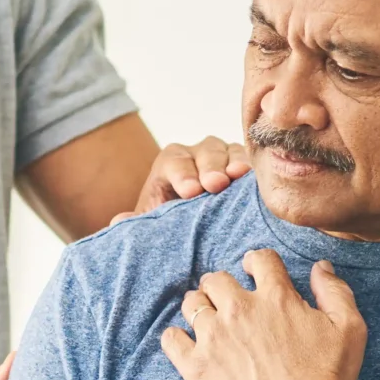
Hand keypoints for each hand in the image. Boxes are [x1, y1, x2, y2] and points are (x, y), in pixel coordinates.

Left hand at [119, 134, 250, 221]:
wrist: (196, 228)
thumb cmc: (173, 224)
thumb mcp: (152, 225)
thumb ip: (136, 224)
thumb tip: (120, 222)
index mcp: (171, 163)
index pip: (175, 160)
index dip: (182, 174)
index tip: (190, 192)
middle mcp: (199, 154)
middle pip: (206, 151)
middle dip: (209, 167)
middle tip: (214, 185)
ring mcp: (225, 158)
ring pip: (231, 152)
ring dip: (236, 164)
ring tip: (238, 177)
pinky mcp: (247, 168)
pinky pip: (253, 162)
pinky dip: (256, 170)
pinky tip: (260, 181)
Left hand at [160, 249, 365, 379]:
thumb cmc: (328, 379)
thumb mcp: (349, 330)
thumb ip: (335, 292)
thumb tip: (320, 267)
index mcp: (276, 298)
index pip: (259, 260)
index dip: (256, 262)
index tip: (253, 272)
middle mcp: (240, 310)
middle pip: (216, 279)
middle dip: (222, 286)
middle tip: (228, 302)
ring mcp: (214, 337)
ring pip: (192, 304)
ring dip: (200, 308)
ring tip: (208, 322)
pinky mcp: (197, 366)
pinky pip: (171, 340)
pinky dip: (175, 338)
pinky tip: (186, 344)